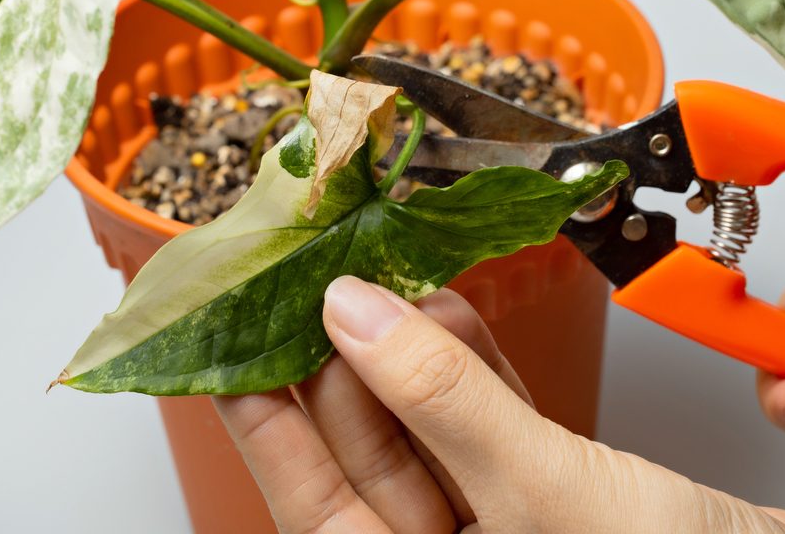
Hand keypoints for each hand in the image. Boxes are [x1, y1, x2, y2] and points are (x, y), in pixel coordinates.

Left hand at [216, 277, 784, 532]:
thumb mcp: (542, 494)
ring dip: (408, 350)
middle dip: (340, 362)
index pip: (310, 499)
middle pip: (366, 450)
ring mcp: (506, 523)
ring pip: (430, 425)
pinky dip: (476, 359)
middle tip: (309, 279)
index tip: (224, 343)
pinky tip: (451, 306)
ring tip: (375, 276)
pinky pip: (495, 416)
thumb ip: (444, 400)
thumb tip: (355, 313)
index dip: (261, 418)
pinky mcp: (560, 486)